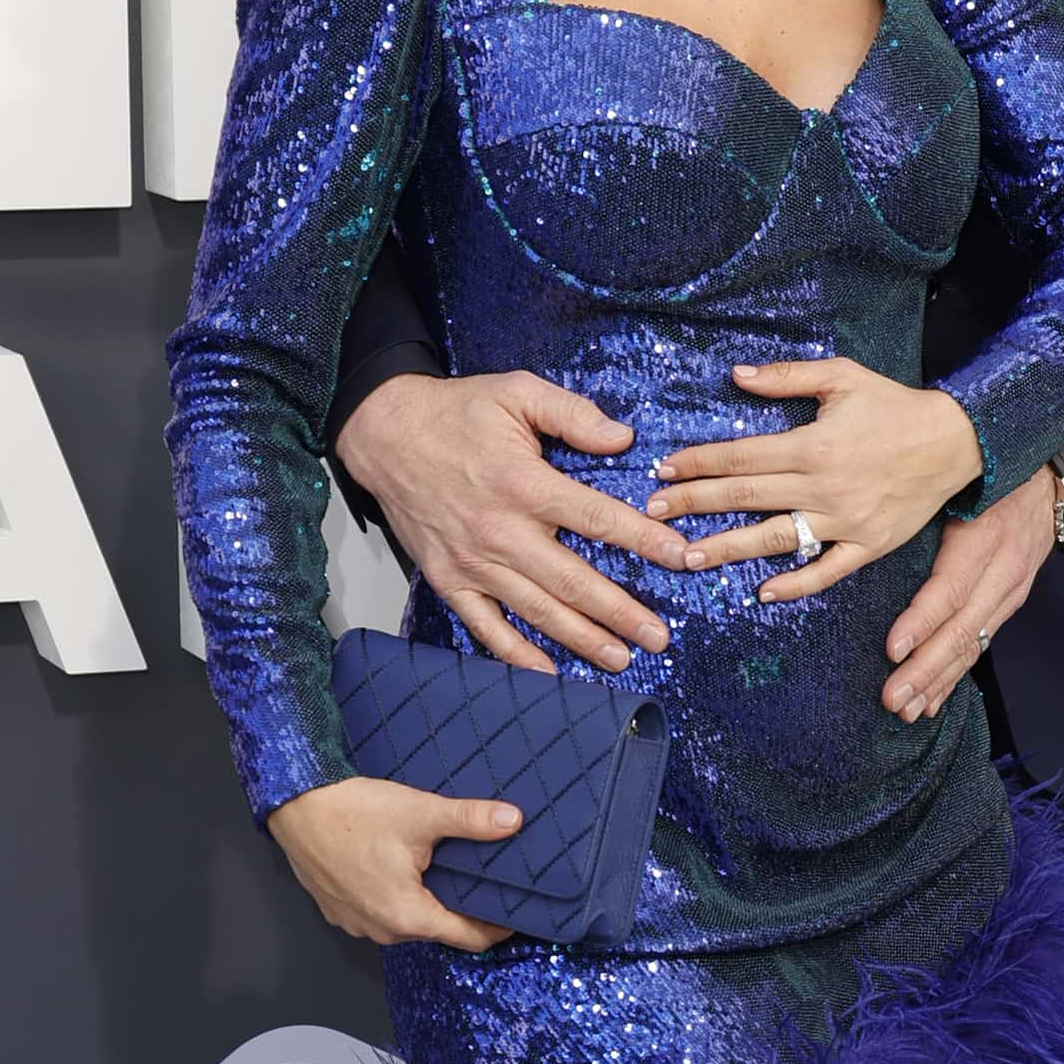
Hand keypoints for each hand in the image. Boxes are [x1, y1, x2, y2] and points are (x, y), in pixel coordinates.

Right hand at [268, 774, 521, 951]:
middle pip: (439, 929)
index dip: (498, 926)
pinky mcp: (339, 910)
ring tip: (443, 869)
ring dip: (426, 901)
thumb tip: (513, 820)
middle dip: (462, 907)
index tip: (516, 909)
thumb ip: (470, 820)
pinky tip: (401, 867)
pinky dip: (396, 896)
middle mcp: (382, 932)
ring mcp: (357, 924)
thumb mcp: (421, 813)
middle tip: (483, 878)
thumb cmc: (353, 813)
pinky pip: (380, 912)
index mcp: (408, 918)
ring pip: (408, 920)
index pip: (470, 938)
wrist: (294, 805)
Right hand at [336, 369, 687, 674]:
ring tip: (621, 658)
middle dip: (622, 612)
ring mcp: (473, 561)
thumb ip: (573, 414)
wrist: (383, 435)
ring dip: (582, 639)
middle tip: (659, 636)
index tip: (680, 558)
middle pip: (574, 580)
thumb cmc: (455, 412)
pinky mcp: (448, 579)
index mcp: (524, 483)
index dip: (644, 540)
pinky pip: (486, 626)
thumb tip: (623, 439)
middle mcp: (501, 531)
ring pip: (538, 610)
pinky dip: (516, 653)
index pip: (598, 518)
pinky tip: (548, 672)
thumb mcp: (516, 392)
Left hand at [645, 359, 982, 604]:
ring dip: (728, 550)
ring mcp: (845, 521)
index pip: (740, 457)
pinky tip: (762, 592)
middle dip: (694, 505)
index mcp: (812, 445)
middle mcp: (823, 487)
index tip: (663, 470)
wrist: (957, 441)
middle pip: (745, 499)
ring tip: (689, 557)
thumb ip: (786, 377)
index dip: (698, 463)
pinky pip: (826, 572)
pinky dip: (795, 584)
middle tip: (653, 515)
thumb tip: (735, 375)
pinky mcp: (868, 546)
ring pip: (775, 539)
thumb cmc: (895, 405)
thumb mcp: (842, 376)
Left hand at [882, 467, 1060, 720]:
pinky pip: (980, 644)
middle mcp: (1004, 572)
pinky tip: (933, 700)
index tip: (892, 650)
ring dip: (939, 681)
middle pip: (963, 628)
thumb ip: (924, 510)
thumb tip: (866, 531)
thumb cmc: (991, 476)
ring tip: (908, 709)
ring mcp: (1010, 592)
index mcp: (986, 538)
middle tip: (893, 698)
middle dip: (926, 669)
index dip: (922, 622)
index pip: (952, 589)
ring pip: (972, 644)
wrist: (1051, 483)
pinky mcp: (1010, 604)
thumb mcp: (961, 483)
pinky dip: (955, 674)